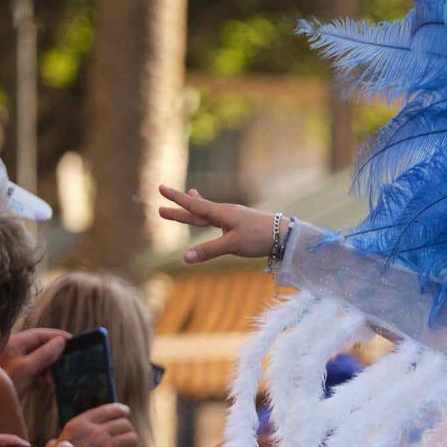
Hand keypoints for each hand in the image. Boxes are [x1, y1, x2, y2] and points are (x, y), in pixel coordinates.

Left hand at [0, 328, 68, 387]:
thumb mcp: (25, 368)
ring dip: (52, 371)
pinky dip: (45, 379)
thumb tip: (61, 341)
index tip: (74, 340)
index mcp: (13, 344)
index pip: (39, 335)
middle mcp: (15, 352)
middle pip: (41, 348)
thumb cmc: (1, 384)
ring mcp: (17, 365)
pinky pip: (37, 374)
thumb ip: (44, 354)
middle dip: (56, 356)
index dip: (57, 336)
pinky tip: (50, 388)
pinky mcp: (19, 378)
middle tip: (69, 364)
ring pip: (41, 362)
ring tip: (56, 381)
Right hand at [59, 404, 137, 446]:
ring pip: (132, 438)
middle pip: (125, 424)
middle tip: (123, 435)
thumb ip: (75, 434)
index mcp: (80, 424)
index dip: (120, 410)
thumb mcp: (59, 442)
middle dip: (126, 430)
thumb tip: (86, 428)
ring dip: (129, 444)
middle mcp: (95, 433)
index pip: (109, 410)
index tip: (125, 411)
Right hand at [157, 185, 278, 265]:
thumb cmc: (259, 237)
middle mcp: (225, 212)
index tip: (160, 187)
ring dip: (196, 209)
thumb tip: (184, 258)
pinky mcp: (242, 225)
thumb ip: (208, 251)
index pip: (193, 205)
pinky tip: (214, 216)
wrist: (286, 234)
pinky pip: (221, 219)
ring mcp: (234, 218)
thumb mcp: (232, 245)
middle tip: (160, 209)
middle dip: (179, 210)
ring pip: (209, 214)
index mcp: (220, 213)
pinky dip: (212, 216)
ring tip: (189, 196)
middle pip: (197, 211)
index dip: (176, 198)